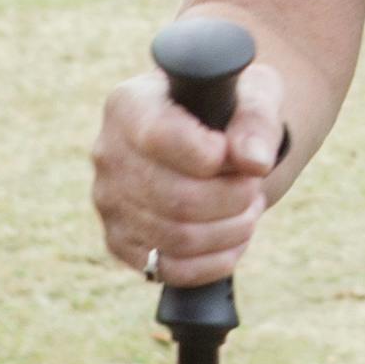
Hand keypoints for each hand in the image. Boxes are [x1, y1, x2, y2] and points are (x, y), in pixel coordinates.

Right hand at [94, 47, 288, 289]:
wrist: (210, 136)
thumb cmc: (229, 108)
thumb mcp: (252, 94)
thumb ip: (256, 122)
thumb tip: (255, 161)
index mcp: (129, 106)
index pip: (161, 138)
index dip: (211, 155)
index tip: (236, 154)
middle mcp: (108, 154)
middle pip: (176, 198)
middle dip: (233, 198)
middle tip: (253, 186)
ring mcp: (108, 202)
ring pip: (177, 238)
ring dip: (231, 229)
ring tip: (248, 207)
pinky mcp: (120, 242)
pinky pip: (169, 269)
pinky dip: (214, 261)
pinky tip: (234, 238)